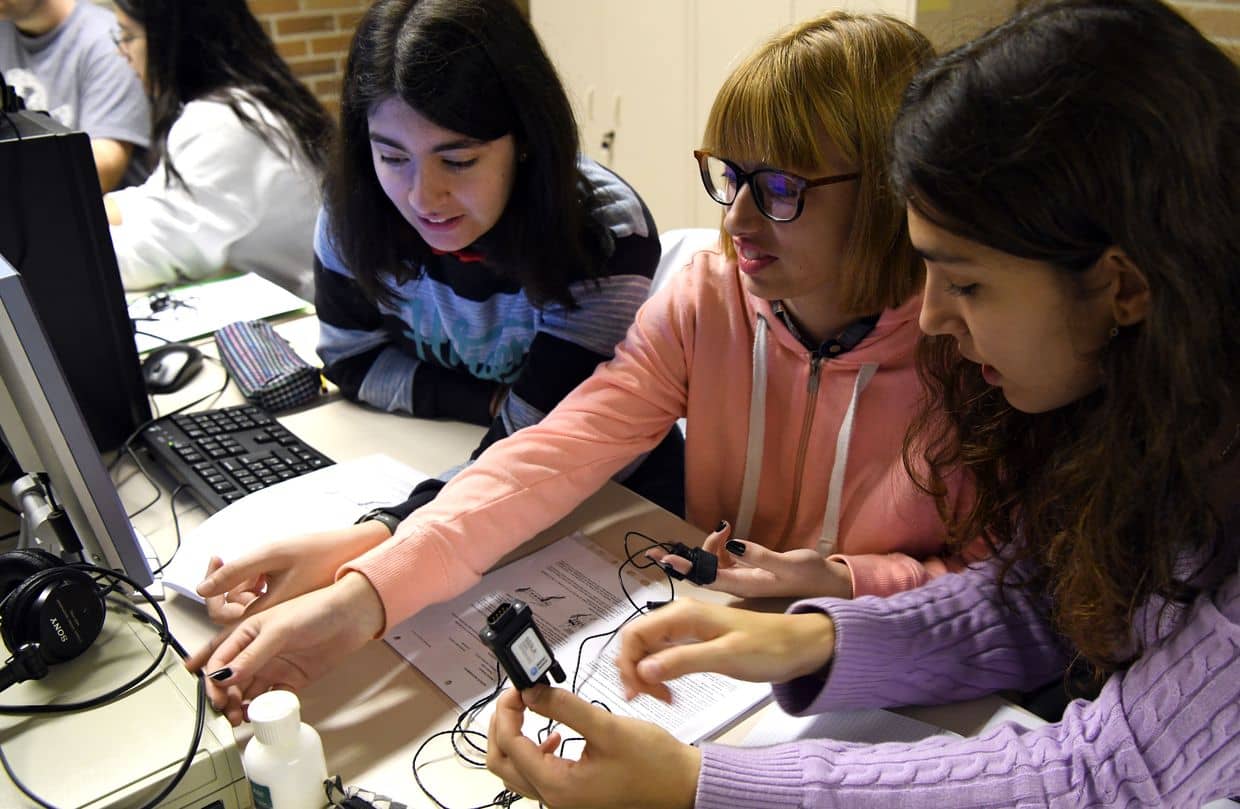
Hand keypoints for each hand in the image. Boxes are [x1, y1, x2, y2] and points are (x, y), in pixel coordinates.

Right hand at [184, 572, 385, 724]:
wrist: (352, 616)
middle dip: (223, 698)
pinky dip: (266, 709)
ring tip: (242, 717)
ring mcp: (273, 667)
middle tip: (227, 712)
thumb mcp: (279, 629)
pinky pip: (272, 698)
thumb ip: (252, 654)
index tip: (214, 696)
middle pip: (229, 681)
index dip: (211, 679)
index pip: (218, 659)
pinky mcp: (291, 679)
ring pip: (247, 693)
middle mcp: (256, 652)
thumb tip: (225, 676)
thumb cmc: (316, 609)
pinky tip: (266, 713)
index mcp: (247, 633)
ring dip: (240, 706)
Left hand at [196, 521, 391, 624]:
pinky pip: (263, 596)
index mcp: (268, 614)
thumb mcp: (272, 555)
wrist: (358, 550)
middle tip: (226, 560)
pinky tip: (267, 566)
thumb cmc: (321, 553)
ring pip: (247, 601)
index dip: (212, 594)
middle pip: (233, 610)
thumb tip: (202, 589)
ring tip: (258, 562)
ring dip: (244, 580)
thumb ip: (235, 572)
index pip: (221, 616)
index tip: (217, 564)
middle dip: (227, 584)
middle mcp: (274, 619)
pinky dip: (258, 580)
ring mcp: (282, 612)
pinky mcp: (289, 603)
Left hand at [486, 685, 699, 808]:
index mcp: (559, 786)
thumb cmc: (654, 763)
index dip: (508, 711)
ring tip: (531, 709)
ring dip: (516, 738)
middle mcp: (555, 800)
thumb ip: (565, 707)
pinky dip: (534, 751)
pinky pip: (537, 776)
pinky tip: (554, 733)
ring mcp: (563, 800)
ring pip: (517, 771)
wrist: (683, 785)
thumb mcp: (607, 726)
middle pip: (503, 763)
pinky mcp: (573, 795)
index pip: (512, 745)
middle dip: (503, 726)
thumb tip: (531, 691)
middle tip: (517, 697)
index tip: (519, 687)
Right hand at [615, 598, 833, 702]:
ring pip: (648, 648)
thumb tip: (643, 670)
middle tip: (652, 700)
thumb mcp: (726, 657)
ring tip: (662, 698)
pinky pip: (664, 654)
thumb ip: (683, 661)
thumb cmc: (767, 649)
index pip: (634, 634)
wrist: (800, 646)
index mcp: (683, 613)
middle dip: (634, 671)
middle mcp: (679, 615)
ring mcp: (686, 628)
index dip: (627, 664)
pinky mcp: (695, 640)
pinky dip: (659, 672)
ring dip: (645, 674)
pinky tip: (669, 690)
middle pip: (636, 641)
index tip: (639, 695)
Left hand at [655, 523, 852, 598]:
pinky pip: (723, 560)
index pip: (708, 578)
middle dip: (681, 561)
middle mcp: (739, 584)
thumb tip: (733, 545)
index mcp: (746, 585)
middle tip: (657, 550)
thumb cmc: (810, 575)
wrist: (828, 584)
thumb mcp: (789, 563)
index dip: (686, 569)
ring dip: (707, 547)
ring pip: (712, 564)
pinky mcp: (747, 571)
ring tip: (721, 529)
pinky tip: (726, 533)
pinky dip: (719, 546)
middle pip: (702, 573)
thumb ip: (761, 556)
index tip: (666, 560)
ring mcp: (742, 578)